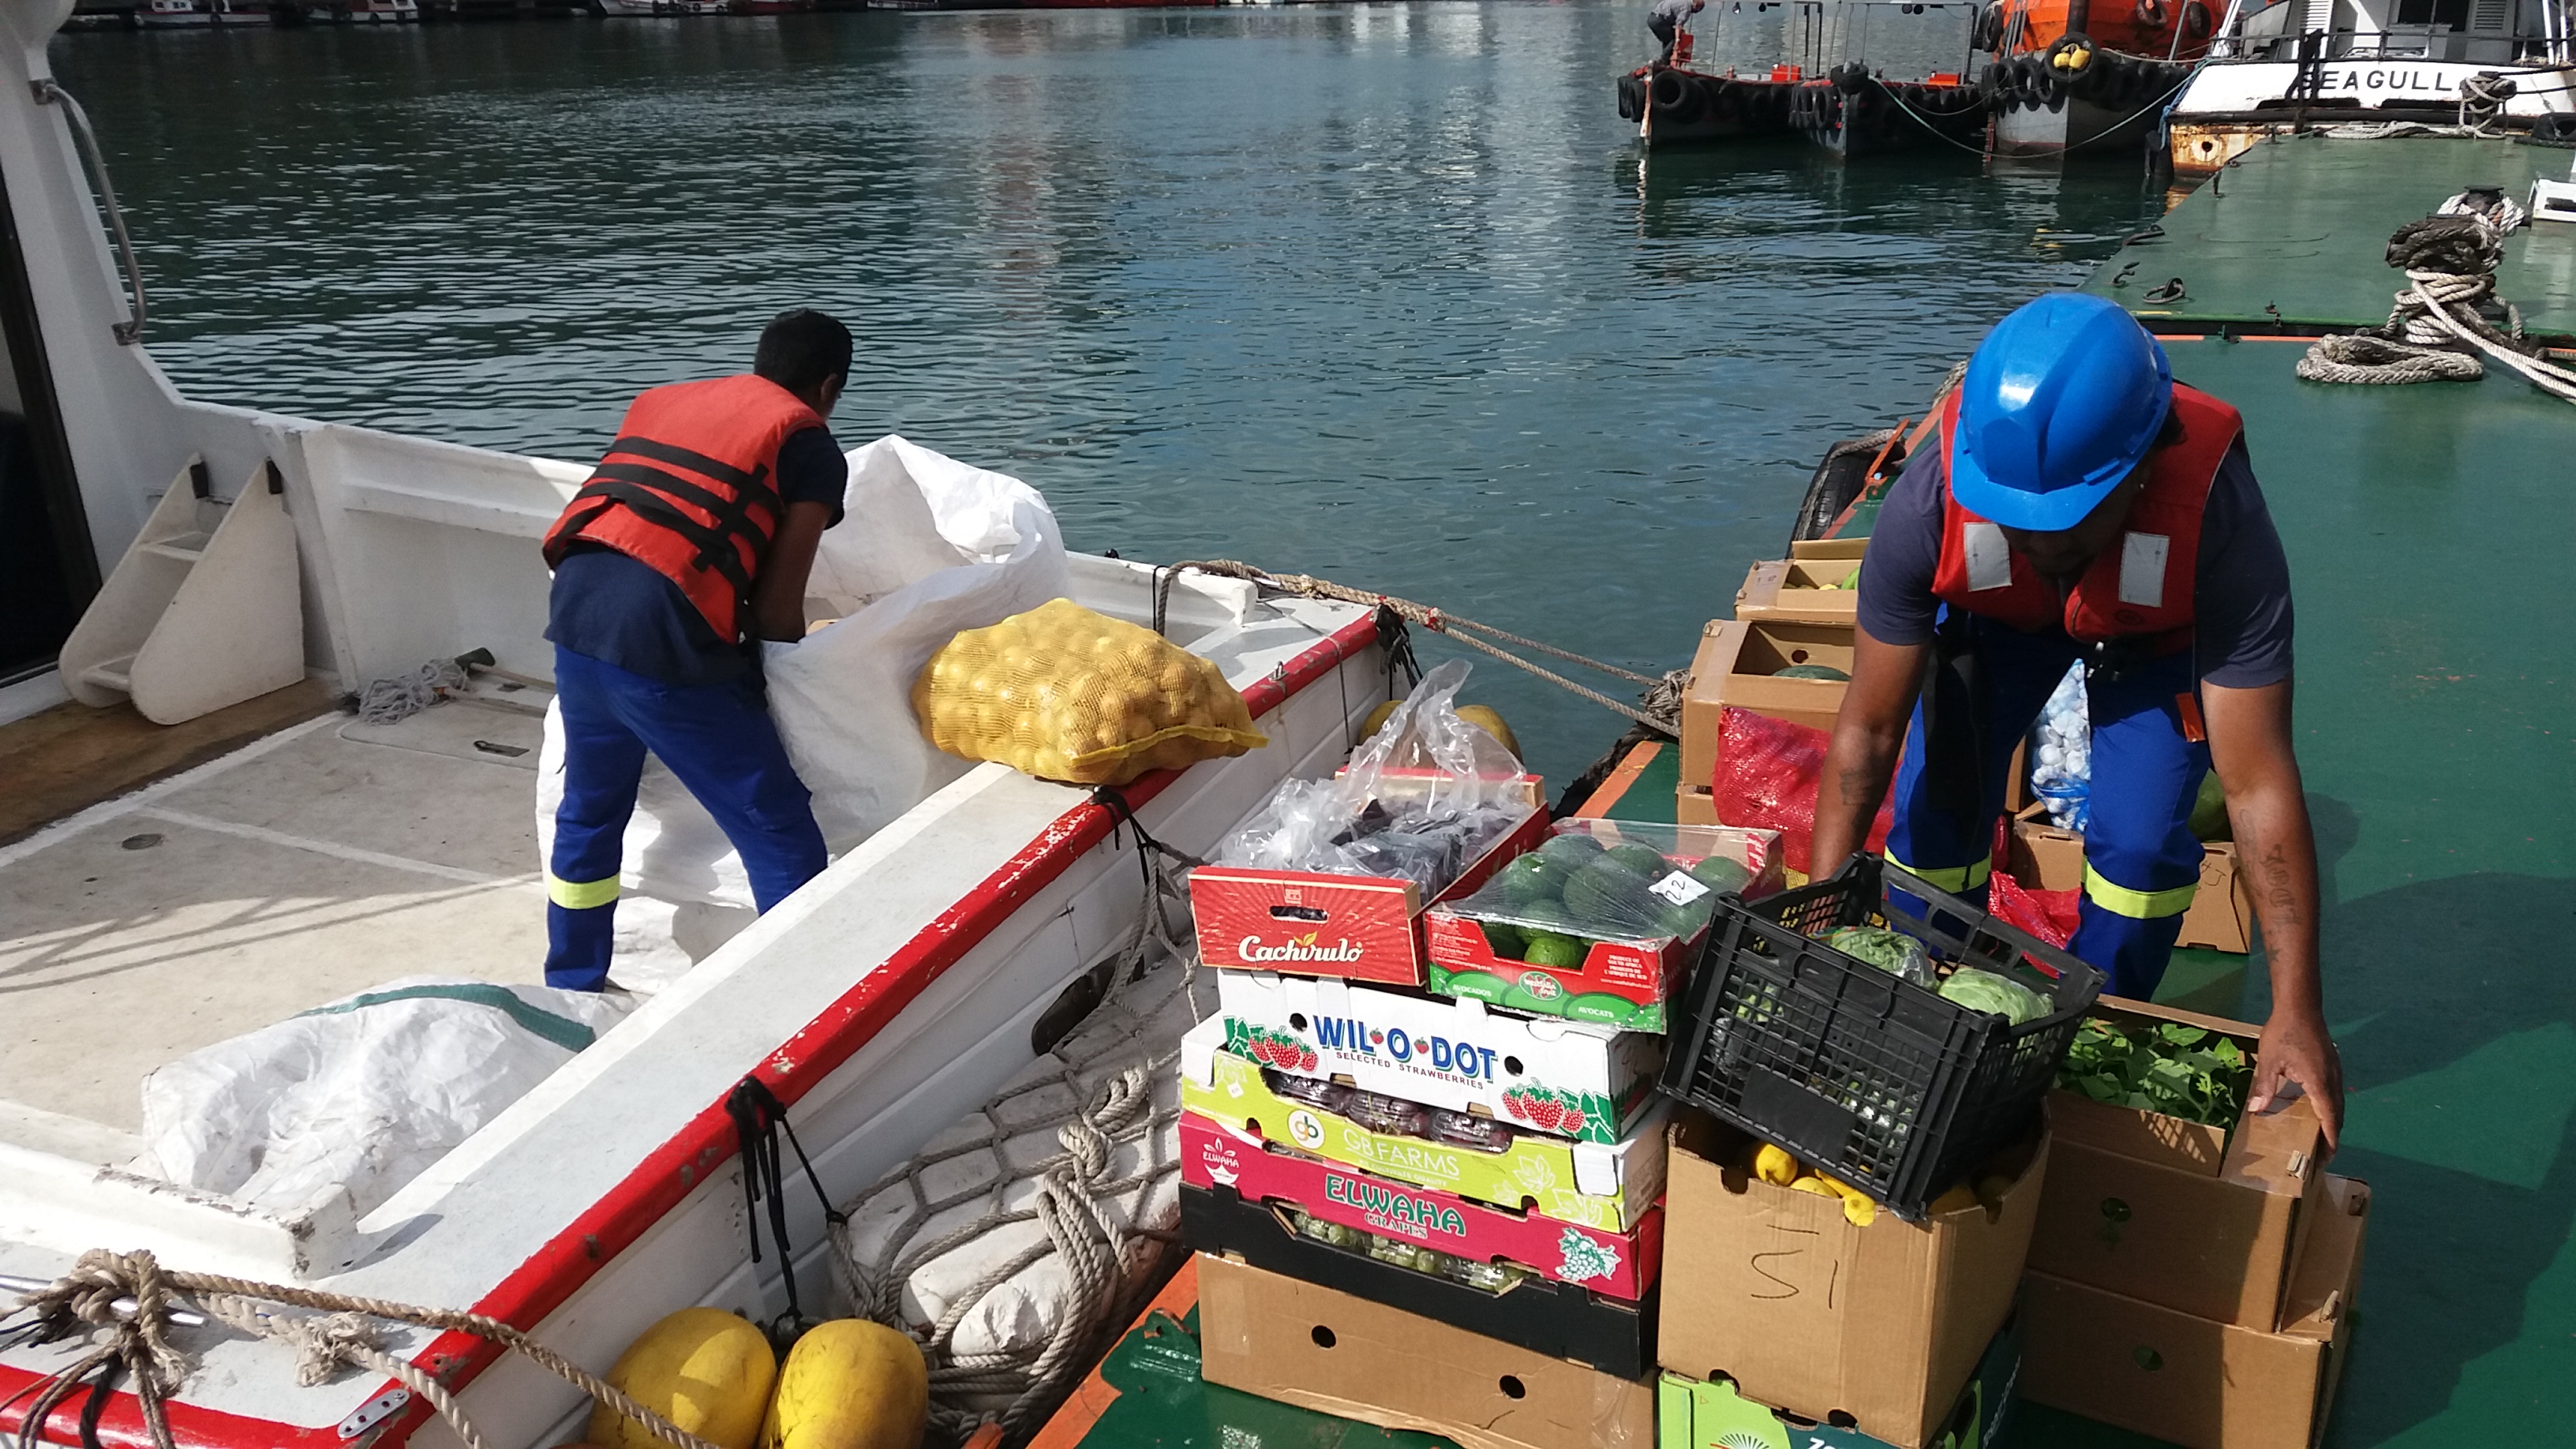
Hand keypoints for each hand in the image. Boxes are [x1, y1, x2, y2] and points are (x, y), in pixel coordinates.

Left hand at [2250, 1006, 2343, 1159]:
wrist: (2300, 1007)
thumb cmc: (2283, 1032)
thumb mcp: (2269, 1061)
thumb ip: (2265, 1087)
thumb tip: (2256, 1111)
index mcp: (2319, 1083)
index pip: (2329, 1119)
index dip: (2330, 1140)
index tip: (2327, 1157)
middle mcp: (2332, 1080)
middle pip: (2337, 1115)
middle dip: (2331, 1136)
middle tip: (2320, 1155)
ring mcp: (2335, 1072)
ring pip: (2337, 1104)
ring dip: (2331, 1123)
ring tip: (2320, 1139)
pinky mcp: (2332, 1066)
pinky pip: (2334, 1094)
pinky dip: (2329, 1109)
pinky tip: (2317, 1112)